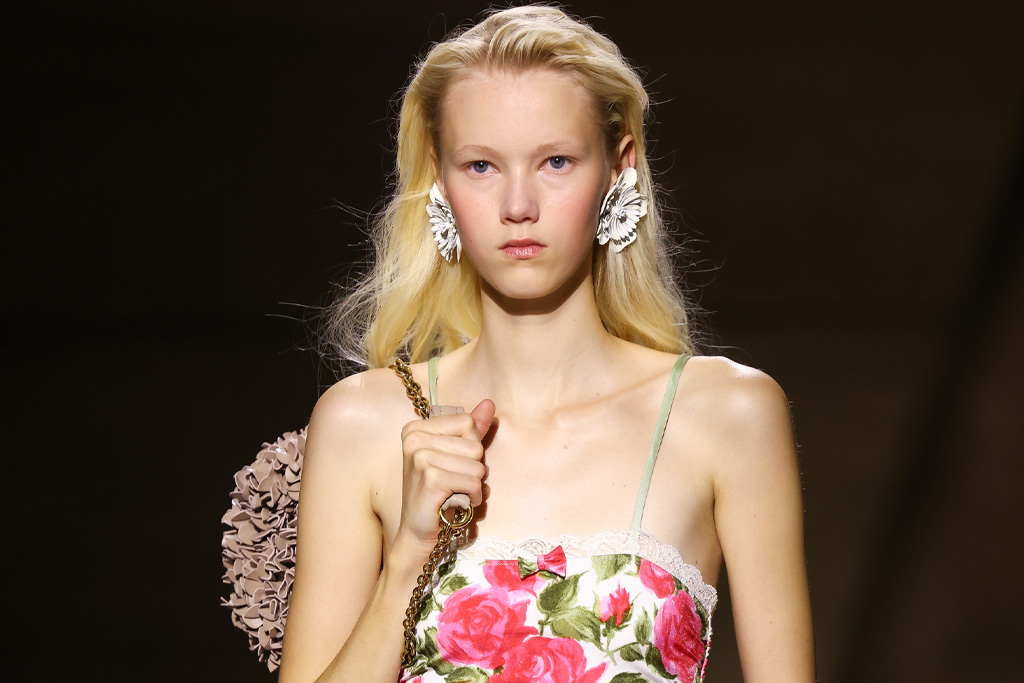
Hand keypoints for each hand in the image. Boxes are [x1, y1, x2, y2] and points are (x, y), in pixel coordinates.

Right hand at [395, 399, 494, 558]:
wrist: (418, 531)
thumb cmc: (439, 492)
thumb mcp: (455, 455)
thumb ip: (471, 429)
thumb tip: (489, 403)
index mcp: (416, 428)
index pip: (467, 422)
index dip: (470, 447)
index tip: (452, 464)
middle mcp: (414, 439)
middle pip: (474, 444)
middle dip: (473, 468)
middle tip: (453, 483)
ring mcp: (420, 458)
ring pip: (477, 466)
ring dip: (474, 486)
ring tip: (454, 494)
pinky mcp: (431, 479)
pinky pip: (474, 483)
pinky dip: (472, 498)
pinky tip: (456, 504)